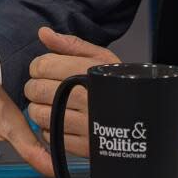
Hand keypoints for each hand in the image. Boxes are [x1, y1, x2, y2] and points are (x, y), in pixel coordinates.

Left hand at [25, 27, 119, 156]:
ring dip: (39, 108)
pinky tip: (62, 120)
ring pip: (38, 114)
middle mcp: (85, 98)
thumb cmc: (118, 82)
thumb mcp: (100, 58)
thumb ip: (71, 45)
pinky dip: (49, 128)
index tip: (44, 69)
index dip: (38, 66)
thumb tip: (43, 32)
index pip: (43, 65)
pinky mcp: (81, 146)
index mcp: (88, 72)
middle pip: (36, 90)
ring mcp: (82, 124)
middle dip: (34, 87)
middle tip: (44, 87)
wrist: (143, 115)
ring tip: (53, 103)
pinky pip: (48, 135)